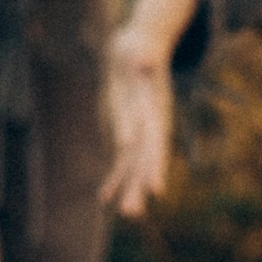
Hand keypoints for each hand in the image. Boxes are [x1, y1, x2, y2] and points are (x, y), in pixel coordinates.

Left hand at [100, 0, 199, 218]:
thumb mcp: (141, 49)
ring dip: (129, 189)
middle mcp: (151, 125)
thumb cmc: (141, 46)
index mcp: (156, 109)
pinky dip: (114, 178)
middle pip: (146, 160)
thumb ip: (143, 60)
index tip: (156, 190)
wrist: (141, 47)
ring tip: (126, 215)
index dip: (156, 166)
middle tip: (133, 214)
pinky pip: (122, 161)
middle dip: (140, 186)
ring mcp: (140, 131)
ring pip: (134, 166)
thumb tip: (144, 63)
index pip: (157, 142)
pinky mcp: (128, 133)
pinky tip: (104, 199)